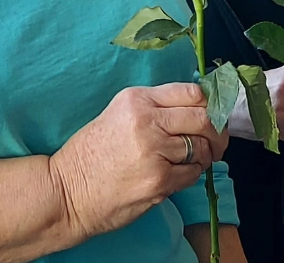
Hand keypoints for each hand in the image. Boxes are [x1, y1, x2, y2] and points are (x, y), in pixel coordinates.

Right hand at [48, 84, 229, 241]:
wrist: (66, 192)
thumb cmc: (91, 155)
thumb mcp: (119, 115)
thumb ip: (156, 108)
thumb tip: (200, 107)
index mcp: (137, 100)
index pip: (192, 92)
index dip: (211, 104)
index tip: (214, 113)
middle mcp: (147, 121)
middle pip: (204, 118)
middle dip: (217, 130)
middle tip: (217, 140)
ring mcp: (154, 152)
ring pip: (202, 147)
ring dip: (204, 156)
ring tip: (192, 160)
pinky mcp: (159, 180)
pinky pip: (193, 173)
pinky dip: (192, 174)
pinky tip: (178, 175)